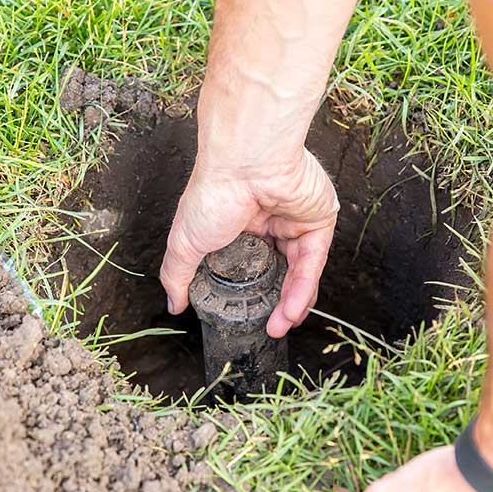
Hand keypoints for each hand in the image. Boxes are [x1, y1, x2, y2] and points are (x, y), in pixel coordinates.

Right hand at [160, 148, 338, 337]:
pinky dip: (303, 289)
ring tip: (279, 326)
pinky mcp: (319, 220)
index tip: (244, 316)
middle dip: (274, 304)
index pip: (248, 265)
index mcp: (239, 224)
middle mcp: (269, 222)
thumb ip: (177, 275)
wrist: (246, 163)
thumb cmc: (213, 192)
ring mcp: (295, 221)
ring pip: (299, 271)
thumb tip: (174, 304)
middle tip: (268, 328)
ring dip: (291, 303)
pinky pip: (313, 262)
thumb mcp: (184, 242)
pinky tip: (291, 311)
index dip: (249, 293)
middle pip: (278, 271)